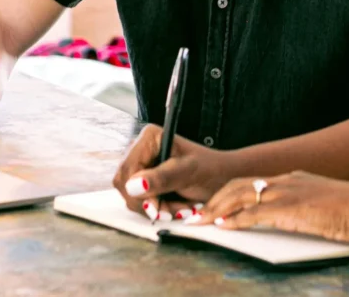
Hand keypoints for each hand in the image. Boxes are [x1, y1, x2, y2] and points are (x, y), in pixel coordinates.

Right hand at [113, 124, 238, 221]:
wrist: (224, 178)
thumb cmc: (210, 170)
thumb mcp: (188, 173)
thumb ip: (161, 178)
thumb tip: (133, 186)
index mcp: (149, 138)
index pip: (127, 169)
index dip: (137, 191)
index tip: (155, 207)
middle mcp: (140, 149)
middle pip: (124, 184)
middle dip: (148, 202)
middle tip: (173, 212)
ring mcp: (141, 166)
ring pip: (131, 196)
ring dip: (156, 208)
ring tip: (181, 209)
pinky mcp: (145, 181)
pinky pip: (140, 201)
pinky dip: (158, 209)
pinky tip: (176, 209)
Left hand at [193, 171, 348, 243]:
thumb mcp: (323, 202)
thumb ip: (306, 205)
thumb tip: (298, 216)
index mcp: (293, 179)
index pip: (253, 182)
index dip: (231, 193)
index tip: (217, 204)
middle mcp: (285, 181)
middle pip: (239, 185)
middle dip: (216, 199)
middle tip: (199, 213)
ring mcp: (286, 193)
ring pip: (240, 196)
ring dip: (217, 209)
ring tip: (201, 221)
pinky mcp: (288, 209)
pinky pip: (253, 213)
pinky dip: (235, 220)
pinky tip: (223, 227)